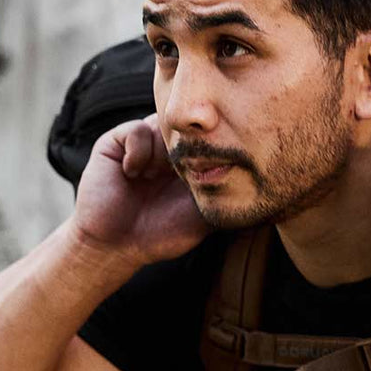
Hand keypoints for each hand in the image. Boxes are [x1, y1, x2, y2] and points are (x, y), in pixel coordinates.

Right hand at [72, 114, 212, 266]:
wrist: (116, 245)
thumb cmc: (161, 234)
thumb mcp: (204, 216)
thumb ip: (223, 193)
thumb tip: (254, 180)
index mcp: (188, 165)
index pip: (206, 139)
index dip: (211, 146)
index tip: (208, 164)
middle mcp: (166, 152)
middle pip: (187, 128)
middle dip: (188, 147)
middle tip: (181, 174)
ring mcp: (143, 146)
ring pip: (164, 125)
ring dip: (163, 151)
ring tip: (154, 177)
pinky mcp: (115, 143)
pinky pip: (137, 130)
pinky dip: (139, 151)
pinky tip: (133, 174)